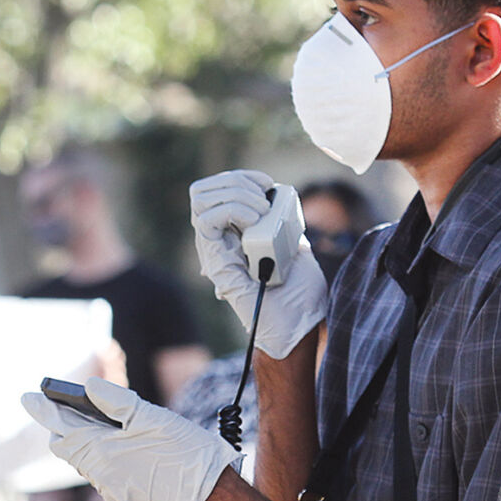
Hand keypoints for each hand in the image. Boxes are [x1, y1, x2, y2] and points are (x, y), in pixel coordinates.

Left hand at [22, 377, 239, 500]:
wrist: (211, 498)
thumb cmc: (185, 454)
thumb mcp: (152, 418)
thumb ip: (117, 402)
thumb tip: (88, 388)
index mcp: (102, 451)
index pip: (62, 427)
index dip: (44, 410)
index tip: (28, 397)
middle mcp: (101, 475)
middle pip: (70, 449)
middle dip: (64, 428)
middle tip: (63, 409)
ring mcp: (113, 493)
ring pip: (88, 465)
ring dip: (87, 445)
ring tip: (98, 428)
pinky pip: (107, 480)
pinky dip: (107, 463)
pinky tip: (124, 454)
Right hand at [190, 170, 327, 359]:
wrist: (300, 323)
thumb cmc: (300, 293)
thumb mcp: (295, 243)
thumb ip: (282, 221)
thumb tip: (277, 200)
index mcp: (233, 234)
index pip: (216, 188)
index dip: (240, 178)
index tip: (267, 185)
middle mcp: (218, 240)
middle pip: (203, 190)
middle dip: (235, 182)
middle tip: (263, 199)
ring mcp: (213, 250)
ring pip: (200, 199)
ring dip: (235, 195)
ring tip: (260, 212)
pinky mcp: (214, 262)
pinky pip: (206, 221)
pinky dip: (232, 210)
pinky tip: (254, 223)